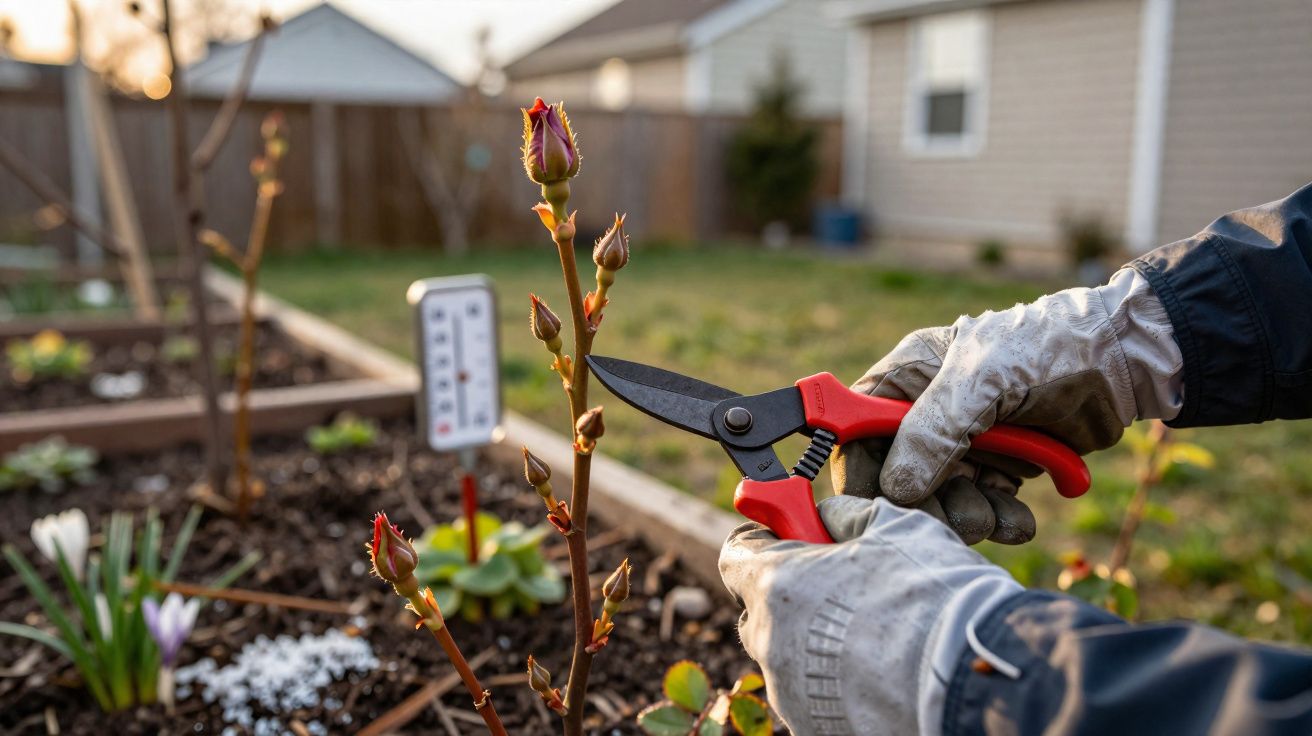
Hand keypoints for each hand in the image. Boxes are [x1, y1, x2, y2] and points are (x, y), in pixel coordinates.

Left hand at [719, 494, 1018, 734]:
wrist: (979, 677)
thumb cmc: (936, 594)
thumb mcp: (895, 527)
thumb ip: (846, 515)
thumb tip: (828, 517)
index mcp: (777, 584)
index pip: (736, 555)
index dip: (764, 540)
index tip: (790, 536)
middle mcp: (771, 643)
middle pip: (761, 610)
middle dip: (794, 594)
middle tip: (844, 586)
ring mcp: (790, 693)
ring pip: (790, 657)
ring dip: (818, 641)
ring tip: (879, 635)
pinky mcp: (814, 728)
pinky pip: (815, 697)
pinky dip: (839, 684)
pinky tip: (883, 672)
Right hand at [832, 270, 1178, 543]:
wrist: (1125, 363)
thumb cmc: (1047, 349)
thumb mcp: (983, 381)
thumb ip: (933, 433)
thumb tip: (895, 488)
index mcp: (906, 379)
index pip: (857, 434)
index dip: (861, 476)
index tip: (875, 514)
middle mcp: (926, 414)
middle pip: (898, 480)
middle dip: (927, 508)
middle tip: (958, 521)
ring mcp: (963, 444)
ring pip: (941, 502)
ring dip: (968, 519)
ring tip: (998, 517)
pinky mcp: (999, 469)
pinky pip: (983, 509)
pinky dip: (1000, 523)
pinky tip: (1020, 520)